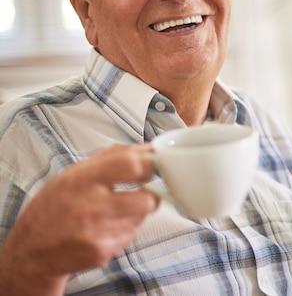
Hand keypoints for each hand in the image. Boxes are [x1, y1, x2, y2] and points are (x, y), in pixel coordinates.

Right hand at [0, 143, 158, 292]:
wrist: (31, 250)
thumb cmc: (55, 205)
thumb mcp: (75, 172)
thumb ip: (113, 157)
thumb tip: (149, 149)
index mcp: (83, 179)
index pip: (131, 165)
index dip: (148, 165)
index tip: (150, 167)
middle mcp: (90, 206)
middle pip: (147, 200)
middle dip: (150, 196)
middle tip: (140, 194)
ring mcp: (97, 233)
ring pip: (140, 219)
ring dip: (134, 214)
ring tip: (111, 213)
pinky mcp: (101, 252)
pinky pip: (129, 237)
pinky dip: (123, 232)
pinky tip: (103, 230)